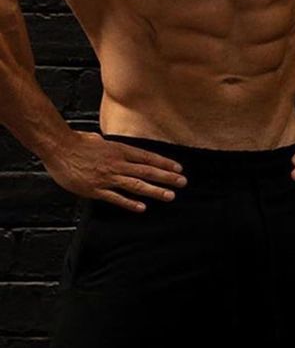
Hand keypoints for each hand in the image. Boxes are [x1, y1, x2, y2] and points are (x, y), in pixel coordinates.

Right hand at [44, 132, 186, 211]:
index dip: (164, 163)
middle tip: (182, 182)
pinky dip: (130, 203)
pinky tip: (142, 208)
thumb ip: (106, 144)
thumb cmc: (75, 143)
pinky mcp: (96, 189)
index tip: (179, 168)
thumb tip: (105, 141)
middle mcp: (117, 163)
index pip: (147, 157)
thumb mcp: (97, 139)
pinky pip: (116, 197)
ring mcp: (108, 177)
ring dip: (154, 190)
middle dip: (167, 177)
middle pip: (147, 170)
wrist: (59, 148)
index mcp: (119, 150)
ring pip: (136, 184)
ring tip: (169, 196)